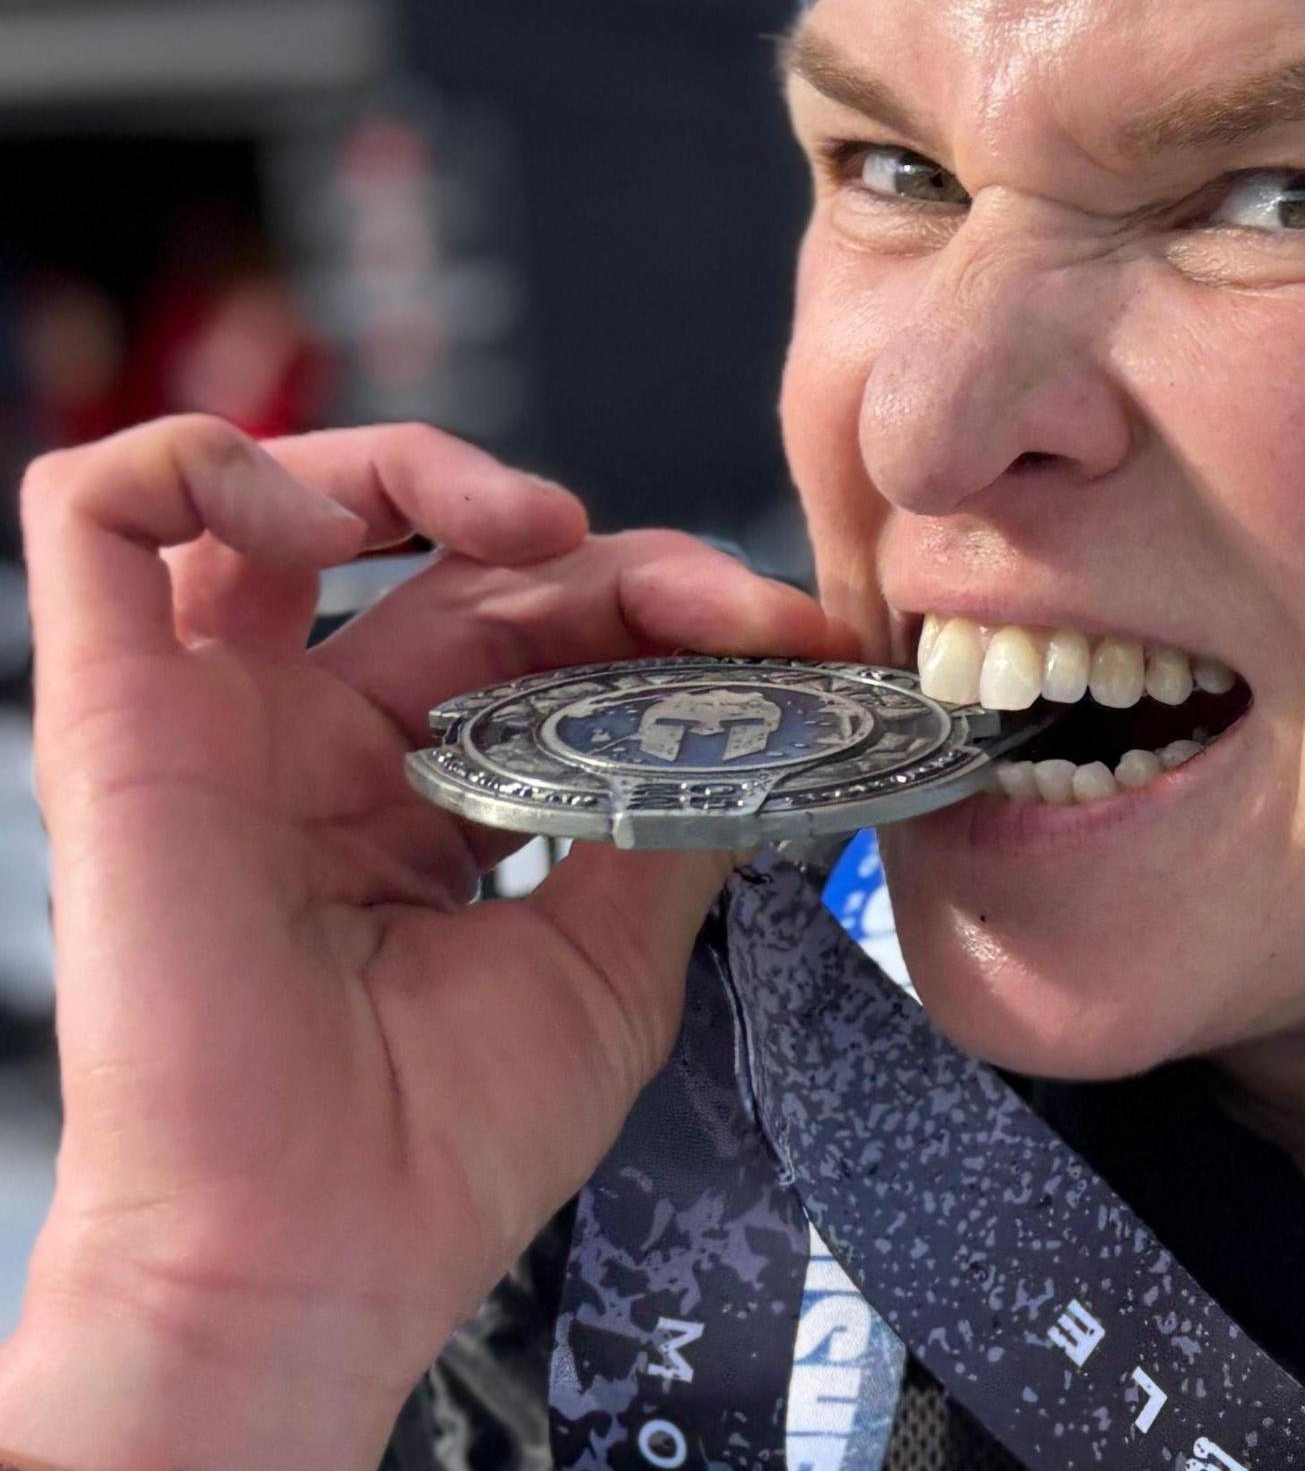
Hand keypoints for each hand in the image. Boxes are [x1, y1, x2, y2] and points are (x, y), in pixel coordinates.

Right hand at [0, 419, 850, 1470]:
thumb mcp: (615, 953)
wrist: (314, 1258)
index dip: (669, 600)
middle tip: (726, 607)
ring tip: (537, 528)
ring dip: (419, 465)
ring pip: (276, 497)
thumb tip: (764, 715)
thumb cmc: (438, 1149)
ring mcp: (216, 725)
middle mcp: (315, 746)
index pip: (546, 627)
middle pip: (451, 558)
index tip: (792, 638)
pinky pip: (95, 516)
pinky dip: (206, 463)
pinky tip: (330, 516)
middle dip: (610, 549)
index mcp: (424, 795)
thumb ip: (676, 816)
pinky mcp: (113, 720)